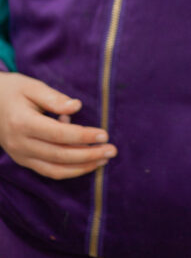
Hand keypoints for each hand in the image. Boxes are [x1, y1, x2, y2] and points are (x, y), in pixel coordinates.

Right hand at [0, 72, 116, 178]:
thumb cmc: (12, 90)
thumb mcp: (32, 86)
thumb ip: (54, 98)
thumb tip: (77, 107)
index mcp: (23, 123)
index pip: (59, 134)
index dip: (83, 136)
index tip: (104, 134)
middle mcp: (21, 144)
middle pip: (60, 155)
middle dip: (88, 155)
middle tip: (112, 151)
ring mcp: (20, 155)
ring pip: (55, 169)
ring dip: (81, 167)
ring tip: (103, 160)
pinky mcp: (23, 160)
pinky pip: (48, 171)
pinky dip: (69, 171)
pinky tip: (86, 163)